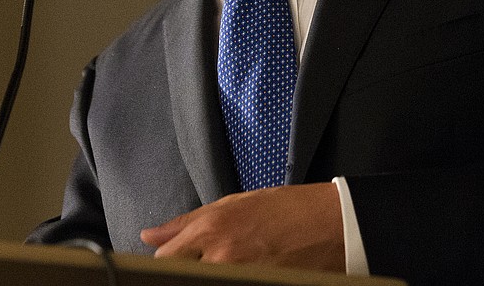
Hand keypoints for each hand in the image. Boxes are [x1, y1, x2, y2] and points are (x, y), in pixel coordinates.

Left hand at [141, 183, 344, 271]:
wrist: (333, 224)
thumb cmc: (285, 209)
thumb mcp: (233, 205)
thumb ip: (187, 223)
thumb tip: (150, 236)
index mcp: (212, 229)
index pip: (164, 260)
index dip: (165, 265)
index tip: (170, 266)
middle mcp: (222, 257)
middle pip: (180, 277)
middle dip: (182, 274)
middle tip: (196, 268)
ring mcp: (242, 278)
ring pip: (201, 283)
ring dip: (205, 277)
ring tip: (222, 269)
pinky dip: (229, 283)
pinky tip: (238, 275)